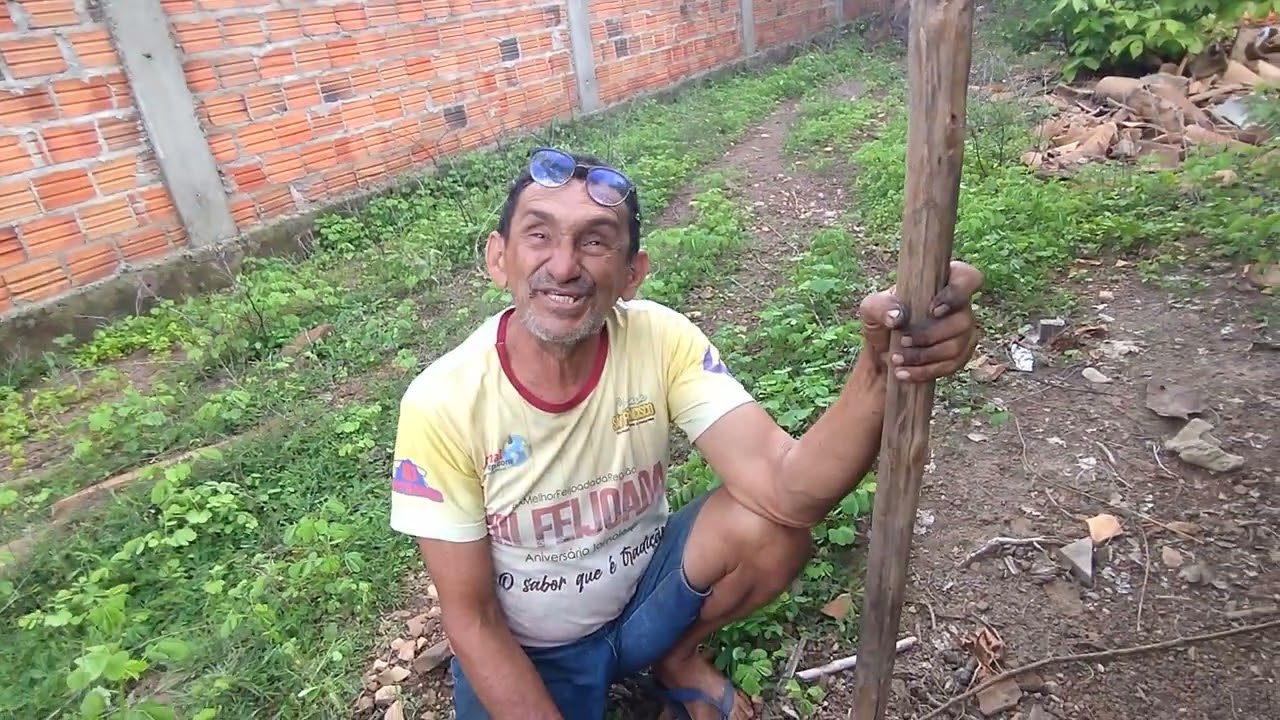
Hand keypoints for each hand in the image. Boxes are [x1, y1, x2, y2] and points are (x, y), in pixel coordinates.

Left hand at [858, 260, 983, 381]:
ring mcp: (964, 331)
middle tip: (902, 341)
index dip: (957, 294)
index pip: (968, 278)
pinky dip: (926, 371)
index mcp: (942, 284)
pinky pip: (952, 365)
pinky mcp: (961, 355)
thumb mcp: (871, 309)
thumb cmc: (882, 320)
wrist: (883, 351)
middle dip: (930, 335)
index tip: (932, 310)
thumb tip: (898, 316)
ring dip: (925, 356)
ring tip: (897, 359)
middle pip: (962, 321)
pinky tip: (904, 373)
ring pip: (957, 346)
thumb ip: (881, 306)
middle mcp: (960, 306)